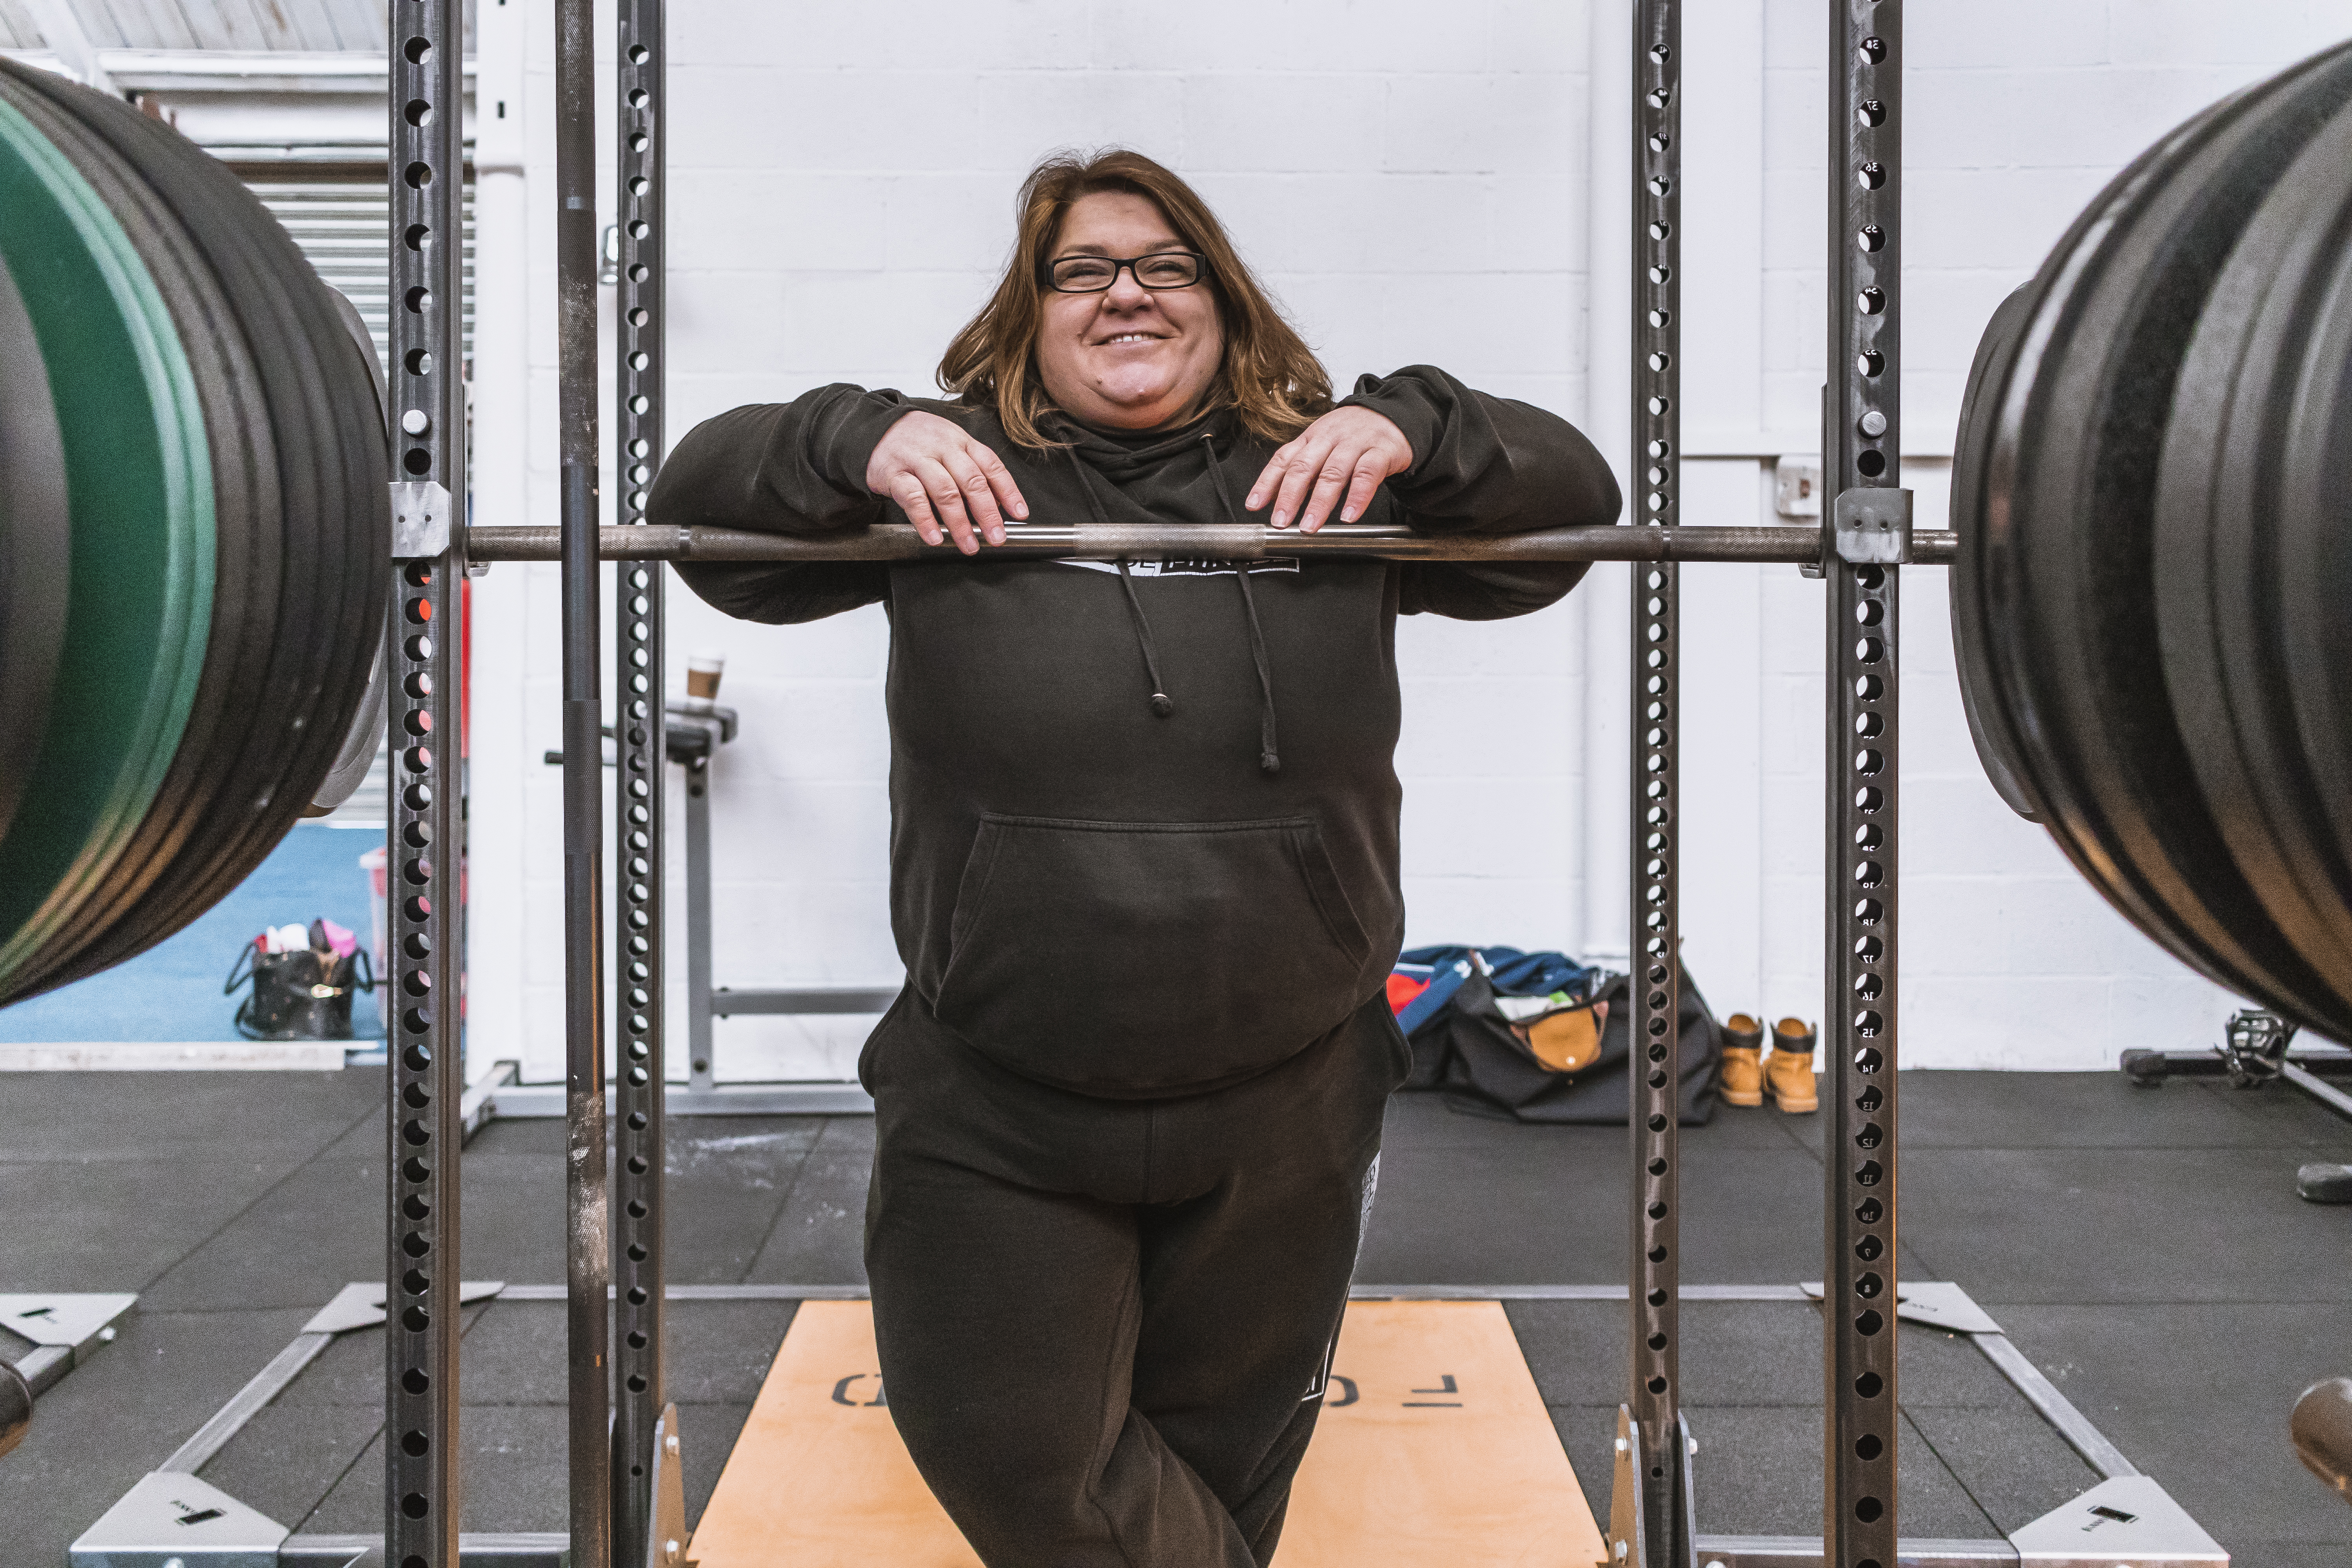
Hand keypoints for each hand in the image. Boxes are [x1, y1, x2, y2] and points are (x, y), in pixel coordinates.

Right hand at [865, 410, 1028, 553]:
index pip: (991, 466)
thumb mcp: (951, 447)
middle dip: (987, 512)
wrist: (877, 429)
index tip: (1019, 514)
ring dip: (959, 522)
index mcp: (961, 441)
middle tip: (996, 536)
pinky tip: (935, 537)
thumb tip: (998, 503)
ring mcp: (917, 459)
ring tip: (969, 544)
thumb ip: (973, 470)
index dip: (1009, 491)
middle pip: (971, 480)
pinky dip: (925, 521)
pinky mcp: (894, 473)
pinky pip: (913, 499)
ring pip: (945, 491)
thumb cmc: (920, 442)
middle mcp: (942, 448)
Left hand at [1245, 406, 1413, 531]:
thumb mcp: (1322, 446)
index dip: (1267, 482)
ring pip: (1333, 472)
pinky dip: (1357, 497)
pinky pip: (1367, 474)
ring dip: (1320, 502)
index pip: (1283, 459)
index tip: (1254, 504)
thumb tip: (1272, 496)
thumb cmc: (1353, 436)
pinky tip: (1349, 516)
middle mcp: (1329, 438)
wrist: (1393, 416)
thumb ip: (1300, 468)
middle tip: (1280, 521)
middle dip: (1289, 496)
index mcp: (1311, 438)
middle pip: (1305, 466)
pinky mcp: (1380, 452)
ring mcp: (1355, 443)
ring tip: (1310, 525)